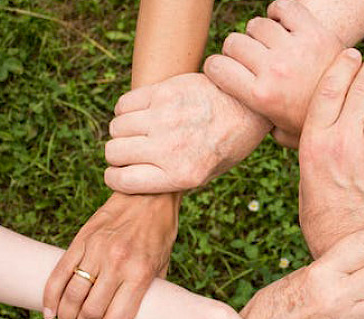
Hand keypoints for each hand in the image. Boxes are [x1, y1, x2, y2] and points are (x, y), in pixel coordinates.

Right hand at [43, 193, 179, 318]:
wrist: (149, 196)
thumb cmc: (159, 233)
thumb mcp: (163, 264)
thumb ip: (149, 291)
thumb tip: (138, 318)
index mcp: (140, 274)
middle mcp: (117, 264)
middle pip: (89, 313)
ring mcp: (96, 251)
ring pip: (71, 296)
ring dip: (67, 317)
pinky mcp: (81, 240)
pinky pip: (59, 274)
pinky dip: (50, 297)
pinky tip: (50, 311)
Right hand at [104, 73, 271, 193]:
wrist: (249, 107)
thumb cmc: (227, 145)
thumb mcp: (206, 175)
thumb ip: (170, 180)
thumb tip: (133, 180)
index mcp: (181, 175)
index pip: (122, 181)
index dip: (115, 178)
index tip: (120, 173)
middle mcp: (170, 148)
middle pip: (114, 152)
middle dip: (118, 155)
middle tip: (132, 151)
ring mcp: (165, 118)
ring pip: (116, 127)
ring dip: (123, 132)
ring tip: (140, 131)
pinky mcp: (164, 92)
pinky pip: (124, 104)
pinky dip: (126, 110)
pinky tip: (142, 113)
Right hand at [204, 0, 342, 147]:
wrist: (354, 109)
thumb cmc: (313, 124)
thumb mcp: (281, 134)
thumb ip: (259, 126)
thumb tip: (242, 120)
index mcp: (260, 96)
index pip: (216, 67)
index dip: (215, 67)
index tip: (223, 70)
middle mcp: (273, 70)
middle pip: (234, 42)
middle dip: (235, 51)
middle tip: (249, 60)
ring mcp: (294, 49)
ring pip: (256, 25)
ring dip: (258, 33)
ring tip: (269, 45)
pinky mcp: (314, 32)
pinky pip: (284, 7)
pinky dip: (279, 12)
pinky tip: (282, 25)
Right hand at [299, 50, 363, 257]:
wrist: (344, 235)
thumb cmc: (320, 199)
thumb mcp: (304, 165)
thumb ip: (307, 135)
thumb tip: (308, 106)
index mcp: (313, 141)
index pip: (330, 87)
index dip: (344, 63)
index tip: (352, 54)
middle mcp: (340, 143)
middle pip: (361, 85)